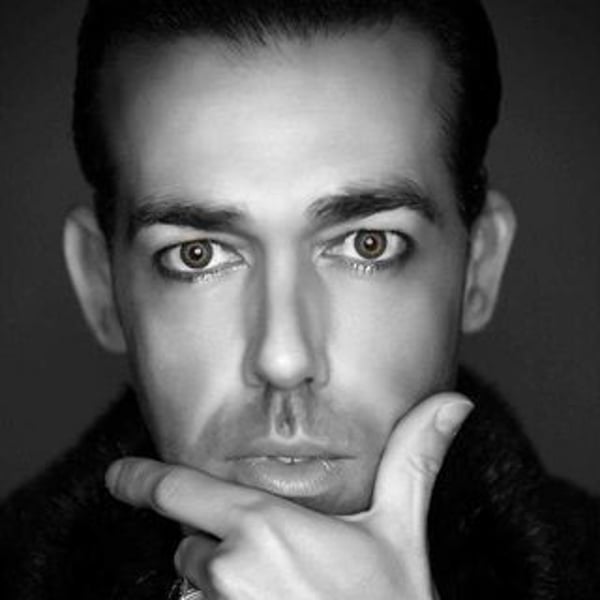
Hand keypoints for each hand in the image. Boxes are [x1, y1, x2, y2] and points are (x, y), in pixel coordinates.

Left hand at [106, 393, 472, 598]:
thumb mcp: (401, 534)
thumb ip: (414, 463)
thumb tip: (453, 403)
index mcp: (265, 527)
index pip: (181, 491)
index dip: (143, 479)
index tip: (119, 475)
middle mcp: (228, 570)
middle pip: (195, 546)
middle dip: (222, 548)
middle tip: (281, 568)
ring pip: (194, 591)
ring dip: (222, 590)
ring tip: (282, 599)